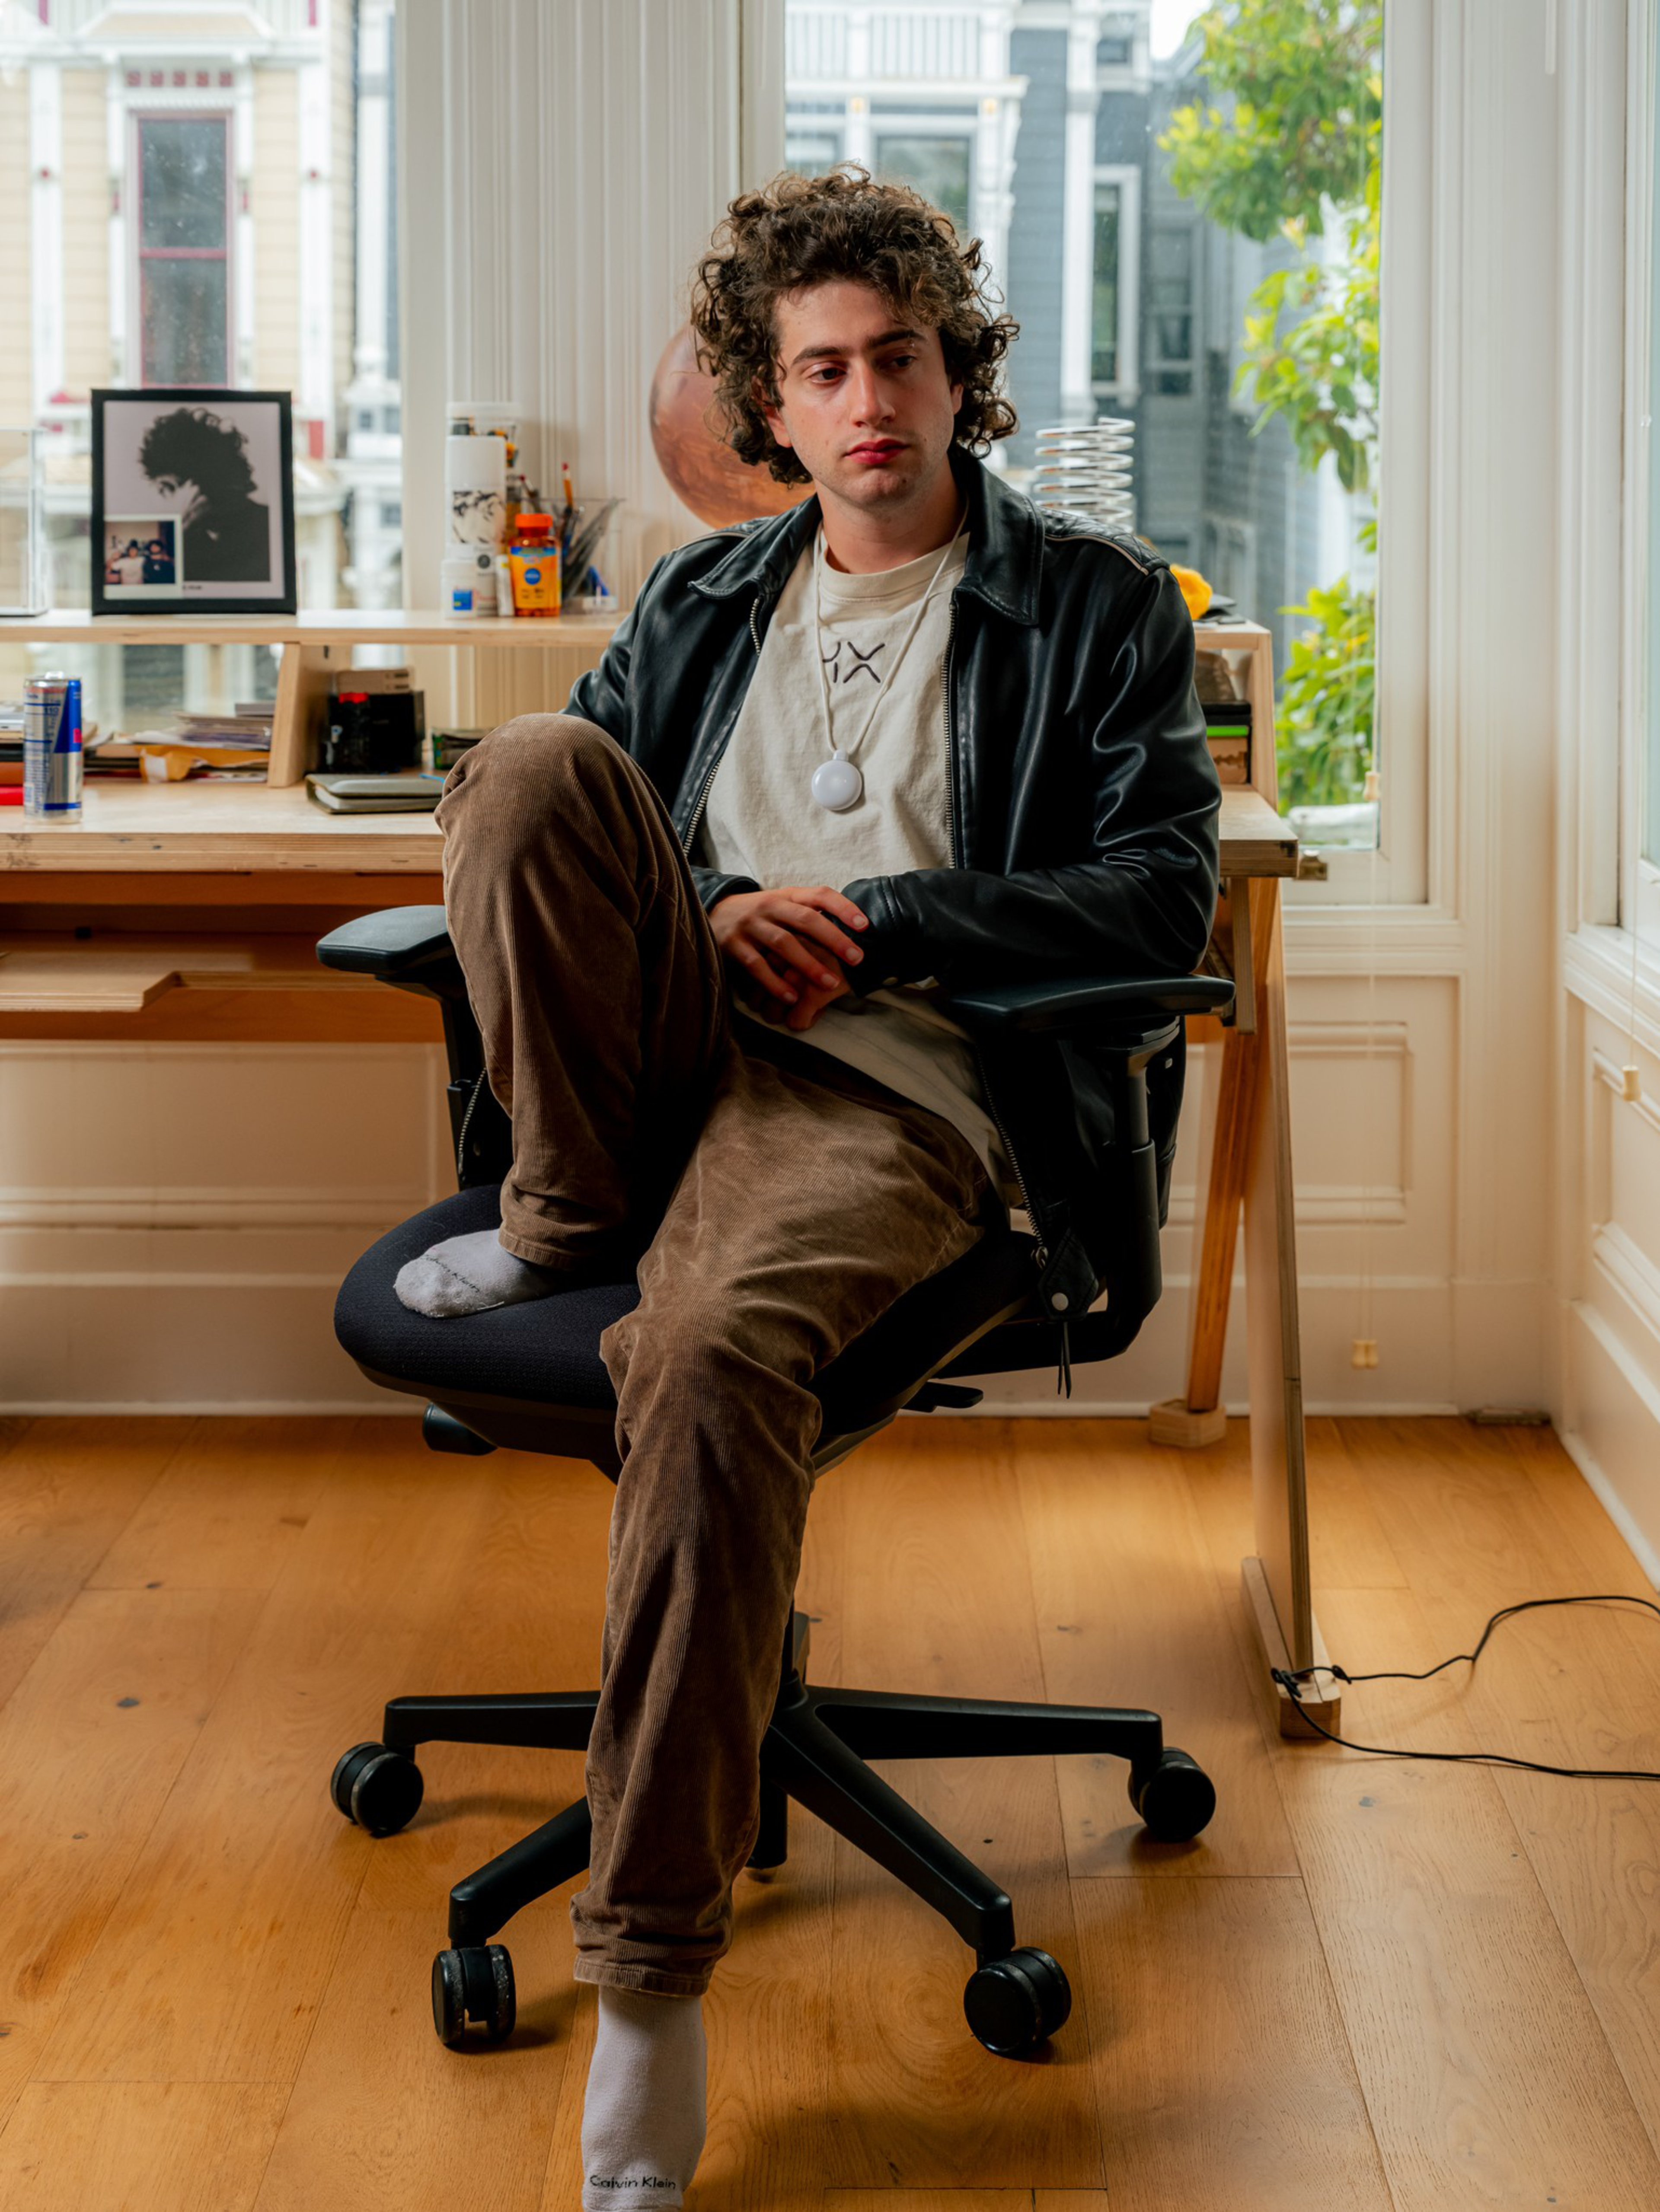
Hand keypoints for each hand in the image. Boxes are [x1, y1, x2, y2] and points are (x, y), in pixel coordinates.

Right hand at [709, 883, 867, 1016]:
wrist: (714, 913)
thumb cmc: (762, 915)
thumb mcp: (784, 905)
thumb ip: (810, 914)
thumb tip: (852, 931)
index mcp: (787, 895)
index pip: (820, 894)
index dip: (843, 907)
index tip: (865, 926)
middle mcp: (769, 906)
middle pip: (806, 919)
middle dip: (834, 939)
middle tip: (857, 958)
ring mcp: (751, 925)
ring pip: (783, 943)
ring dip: (809, 965)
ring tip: (831, 984)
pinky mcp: (733, 945)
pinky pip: (757, 965)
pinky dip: (775, 982)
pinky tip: (793, 997)